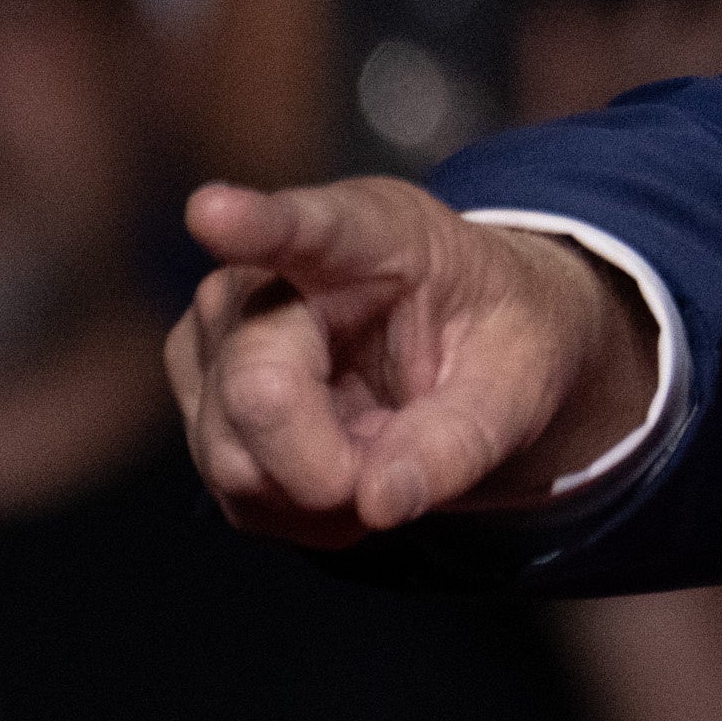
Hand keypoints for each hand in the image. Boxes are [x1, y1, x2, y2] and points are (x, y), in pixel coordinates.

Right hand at [168, 180, 657, 547]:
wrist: (466, 347)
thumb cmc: (495, 338)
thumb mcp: (521, 380)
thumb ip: (461, 437)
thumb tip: (379, 500)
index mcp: (372, 233)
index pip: (307, 228)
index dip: (255, 223)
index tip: (215, 211)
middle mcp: (268, 272)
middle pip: (255, 386)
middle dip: (324, 467)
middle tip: (397, 477)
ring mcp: (218, 335)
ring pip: (232, 456)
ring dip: (321, 495)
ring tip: (384, 454)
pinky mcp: (200, 395)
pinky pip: (236, 491)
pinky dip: (303, 509)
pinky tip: (348, 469)